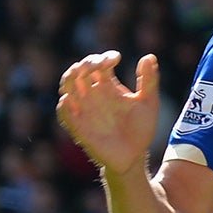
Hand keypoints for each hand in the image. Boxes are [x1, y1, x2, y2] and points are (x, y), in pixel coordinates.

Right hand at [58, 51, 159, 174]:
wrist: (134, 156)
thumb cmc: (141, 129)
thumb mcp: (148, 103)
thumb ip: (149, 81)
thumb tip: (149, 56)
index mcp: (107, 86)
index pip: (98, 63)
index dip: (104, 57)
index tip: (116, 59)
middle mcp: (92, 94)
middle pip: (79, 70)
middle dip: (86, 63)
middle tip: (98, 64)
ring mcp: (83, 108)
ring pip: (67, 85)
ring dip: (70, 76)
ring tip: (81, 72)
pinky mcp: (77, 125)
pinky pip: (63, 111)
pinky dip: (65, 103)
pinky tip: (71, 98)